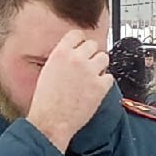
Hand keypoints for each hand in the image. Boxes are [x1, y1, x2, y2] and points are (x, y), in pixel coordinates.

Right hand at [26, 30, 112, 151]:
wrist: (50, 121)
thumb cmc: (45, 102)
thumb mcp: (47, 72)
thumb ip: (61, 60)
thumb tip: (71, 56)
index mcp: (61, 53)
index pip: (77, 34)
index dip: (80, 41)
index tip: (82, 45)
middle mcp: (77, 59)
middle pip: (93, 45)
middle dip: (91, 54)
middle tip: (88, 64)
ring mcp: (90, 72)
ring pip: (104, 57)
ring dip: (100, 65)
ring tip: (93, 76)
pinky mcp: (100, 86)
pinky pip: (109, 77)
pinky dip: (104, 82)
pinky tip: (96, 88)